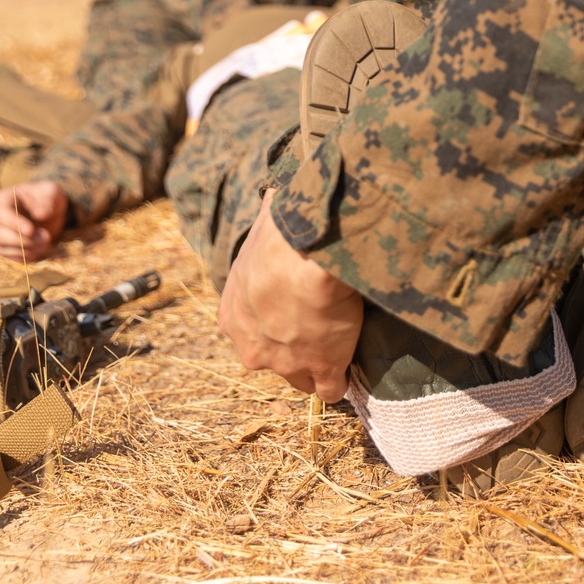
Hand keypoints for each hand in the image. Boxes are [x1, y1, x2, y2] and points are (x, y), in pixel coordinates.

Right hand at [0, 180, 68, 260]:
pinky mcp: (3, 247)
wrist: (50, 212)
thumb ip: (47, 201)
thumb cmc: (48, 198)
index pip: (2, 213)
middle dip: (22, 240)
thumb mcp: (52, 193)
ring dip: (25, 250)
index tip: (31, 231)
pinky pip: (8, 256)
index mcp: (4, 198)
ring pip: (1, 247)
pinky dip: (24, 256)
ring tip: (46, 244)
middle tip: (45, 238)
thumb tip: (39, 214)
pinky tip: (39, 250)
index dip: (15, 224)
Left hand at [218, 192, 362, 401]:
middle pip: (274, 358)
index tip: (296, 306)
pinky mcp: (320, 369)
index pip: (253, 330)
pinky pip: (330, 389)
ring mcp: (285, 363)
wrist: (305, 252)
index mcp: (233, 315)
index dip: (276, 320)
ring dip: (317, 364)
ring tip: (339, 345)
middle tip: (319, 322)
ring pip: (300, 376)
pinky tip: (350, 369)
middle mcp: (250, 346)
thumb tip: (277, 193)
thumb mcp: (266, 223)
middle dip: (293, 346)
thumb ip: (271, 222)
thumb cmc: (282, 231)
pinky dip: (341, 381)